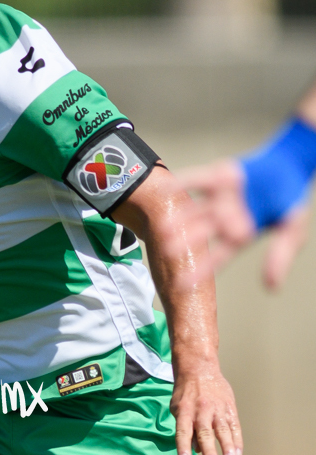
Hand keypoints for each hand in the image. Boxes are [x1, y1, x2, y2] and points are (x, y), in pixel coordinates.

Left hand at [166, 159, 309, 289]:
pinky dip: (184, 182)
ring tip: (162, 227)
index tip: (183, 285)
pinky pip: (199, 179)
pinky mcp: (219, 176)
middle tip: (168, 252)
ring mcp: (220, 197)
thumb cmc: (290, 201)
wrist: (292, 167)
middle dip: (186, 242)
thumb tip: (272, 287)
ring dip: (181, 217)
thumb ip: (280, 255)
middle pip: (201, 233)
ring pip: (196, 209)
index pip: (218, 257)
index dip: (201, 270)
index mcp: (239, 234)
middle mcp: (225, 217)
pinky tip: (167, 188)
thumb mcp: (292, 232)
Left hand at [170, 362, 242, 454]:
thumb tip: (194, 449)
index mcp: (184, 411)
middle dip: (209, 448)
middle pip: (205, 432)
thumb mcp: (178, 408)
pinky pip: (234, 426)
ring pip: (222, 429)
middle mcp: (201, 410)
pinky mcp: (229, 408)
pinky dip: (236, 439)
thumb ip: (185, 428)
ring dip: (227, 446)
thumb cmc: (186, 393)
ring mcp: (217, 409)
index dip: (183, 446)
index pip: (183, 431)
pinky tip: (238, 452)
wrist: (199, 369)